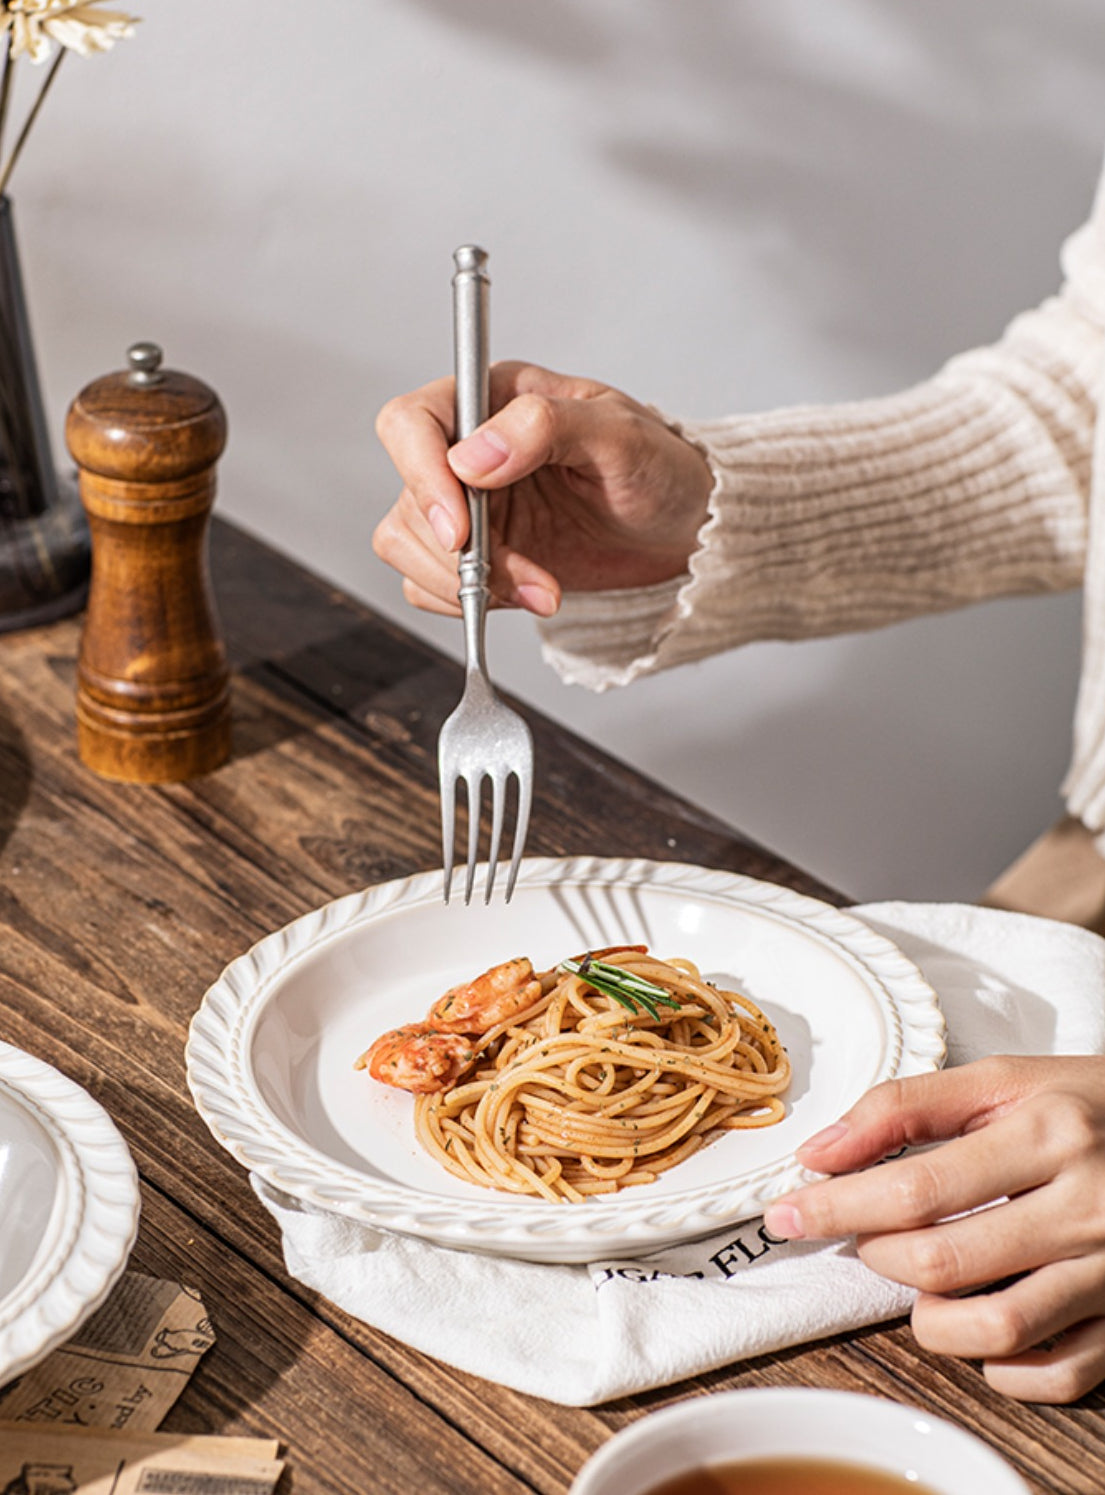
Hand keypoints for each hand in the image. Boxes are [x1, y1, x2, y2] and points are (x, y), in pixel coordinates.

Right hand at [373, 361, 712, 615]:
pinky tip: (529, 594)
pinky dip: (471, 602)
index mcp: (493, 398)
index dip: (420, 475)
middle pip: (408, 498)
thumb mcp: (618, 434)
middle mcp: (468, 449)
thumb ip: (545, 427)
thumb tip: (474, 457)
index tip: (459, 528)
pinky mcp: (475, 554)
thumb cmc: (660, 467)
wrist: (683, 528)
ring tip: (539, 589)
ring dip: (467, 582)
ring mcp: (468, 506)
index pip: (411, 423)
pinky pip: (430, 585)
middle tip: (518, 574)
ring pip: (409, 546)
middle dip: (457, 551)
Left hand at [762, 1055, 1104, 1402]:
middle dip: (876, 1254)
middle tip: (863, 1235)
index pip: (913, 1187)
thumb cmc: (1088, 1105)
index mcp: (1048, 1132)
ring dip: (930, 1318)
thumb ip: (905, 1107)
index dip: (835, 1205)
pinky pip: (1057, 1373)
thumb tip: (820, 1152)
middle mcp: (1084, 1204)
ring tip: (919, 1280)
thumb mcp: (1002, 1081)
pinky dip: (1002, 1363)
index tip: (788, 1212)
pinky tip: (981, 1322)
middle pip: (942, 1261)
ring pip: (995, 1330)